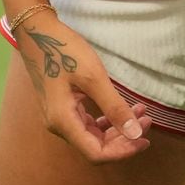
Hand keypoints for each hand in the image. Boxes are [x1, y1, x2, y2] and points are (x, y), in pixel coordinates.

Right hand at [16, 14, 151, 161]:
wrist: (37, 31)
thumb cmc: (64, 51)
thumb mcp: (93, 77)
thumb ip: (114, 107)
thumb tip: (135, 134)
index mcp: (63, 122)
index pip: (96, 153)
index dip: (123, 151)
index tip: (144, 139)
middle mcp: (59, 125)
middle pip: (95, 146)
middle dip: (124, 137)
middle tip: (147, 121)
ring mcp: (59, 116)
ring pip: (92, 135)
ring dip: (117, 128)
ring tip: (139, 113)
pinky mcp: (62, 106)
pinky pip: (86, 122)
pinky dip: (106, 119)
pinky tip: (120, 109)